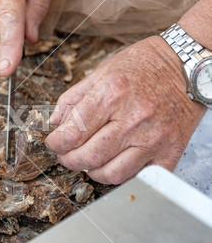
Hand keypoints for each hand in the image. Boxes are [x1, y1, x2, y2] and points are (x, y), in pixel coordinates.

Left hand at [45, 36, 206, 184]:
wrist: (188, 66)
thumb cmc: (144, 65)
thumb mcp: (101, 71)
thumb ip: (72, 98)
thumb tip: (54, 123)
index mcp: (111, 94)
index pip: (73, 133)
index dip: (56, 143)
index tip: (54, 143)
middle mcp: (133, 118)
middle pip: (89, 157)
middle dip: (69, 160)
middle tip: (66, 155)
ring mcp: (154, 138)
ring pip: (112, 174)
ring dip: (92, 172)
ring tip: (88, 162)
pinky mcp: (171, 151)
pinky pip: (141, 177)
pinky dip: (122, 176)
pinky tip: (114, 164)